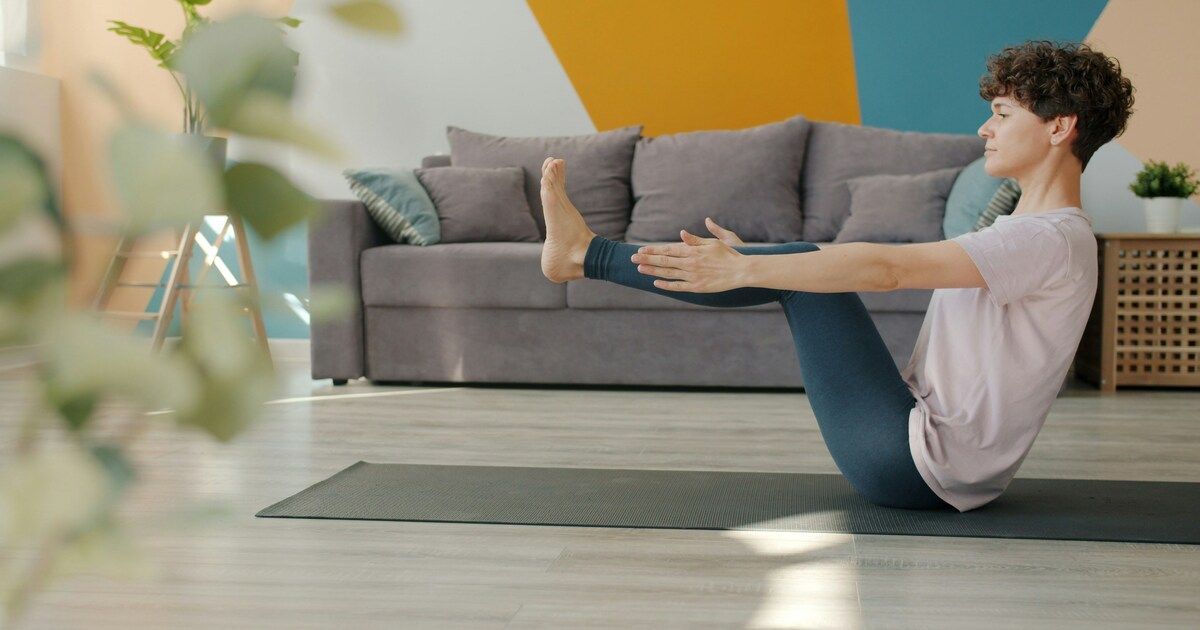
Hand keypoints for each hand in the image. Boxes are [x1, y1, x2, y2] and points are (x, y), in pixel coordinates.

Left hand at [629, 221, 748, 292]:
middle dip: (647, 259)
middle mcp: (690, 263)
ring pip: (668, 273)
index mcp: (693, 251)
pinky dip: (666, 285)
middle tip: (632, 258)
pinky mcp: (697, 287)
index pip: (668, 249)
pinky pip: (678, 286)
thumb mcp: (713, 242)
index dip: (653, 250)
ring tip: (639, 269)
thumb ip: (696, 239)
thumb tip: (682, 234)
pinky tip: (656, 283)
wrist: (741, 271)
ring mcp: (692, 276)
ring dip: (653, 270)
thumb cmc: (730, 254)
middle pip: (664, 260)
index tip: (641, 249)